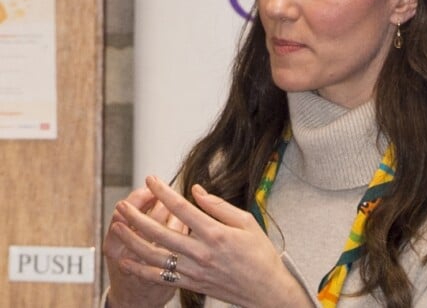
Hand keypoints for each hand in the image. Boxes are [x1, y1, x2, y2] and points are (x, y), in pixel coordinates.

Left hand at [112, 176, 311, 307]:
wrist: (266, 291)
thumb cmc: (259, 253)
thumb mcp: (246, 221)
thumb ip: (218, 206)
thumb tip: (196, 190)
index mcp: (216, 233)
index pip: (182, 209)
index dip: (163, 192)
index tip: (150, 179)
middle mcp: (201, 253)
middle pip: (161, 233)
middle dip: (137, 217)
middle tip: (122, 204)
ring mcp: (194, 271)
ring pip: (155, 256)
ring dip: (132, 241)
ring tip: (116, 227)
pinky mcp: (191, 284)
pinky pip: (160, 278)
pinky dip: (140, 269)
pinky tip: (126, 259)